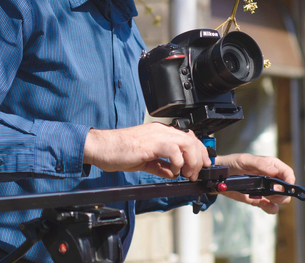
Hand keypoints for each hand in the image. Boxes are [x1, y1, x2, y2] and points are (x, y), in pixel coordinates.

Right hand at [83, 123, 209, 180]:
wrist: (102, 148)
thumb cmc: (118, 152)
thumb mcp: (145, 160)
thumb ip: (160, 165)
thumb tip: (173, 172)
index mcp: (159, 132)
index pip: (187, 137)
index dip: (199, 150)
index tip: (202, 164)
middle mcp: (161, 130)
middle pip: (191, 139)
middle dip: (199, 158)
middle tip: (196, 173)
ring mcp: (156, 135)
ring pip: (186, 143)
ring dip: (191, 161)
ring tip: (187, 174)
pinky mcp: (151, 143)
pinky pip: (174, 150)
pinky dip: (177, 162)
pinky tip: (172, 171)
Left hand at [215, 153, 294, 213]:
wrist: (219, 176)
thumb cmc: (232, 163)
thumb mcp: (244, 160)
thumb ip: (259, 164)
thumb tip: (274, 171)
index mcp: (270, 165)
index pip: (287, 173)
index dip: (290, 180)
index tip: (288, 186)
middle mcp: (271, 178)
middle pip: (287, 189)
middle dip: (282, 192)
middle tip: (271, 191)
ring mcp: (266, 190)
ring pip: (281, 199)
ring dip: (277, 200)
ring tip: (265, 196)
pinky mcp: (259, 200)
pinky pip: (271, 207)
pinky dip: (270, 208)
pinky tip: (263, 204)